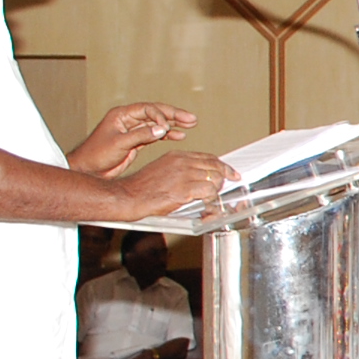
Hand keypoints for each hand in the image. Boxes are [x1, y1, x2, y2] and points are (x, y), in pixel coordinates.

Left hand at [70, 102, 198, 176]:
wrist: (88, 170)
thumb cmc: (96, 155)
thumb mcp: (119, 144)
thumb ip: (140, 136)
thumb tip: (162, 129)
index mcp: (121, 115)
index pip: (147, 109)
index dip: (160, 116)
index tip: (166, 128)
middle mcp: (129, 120)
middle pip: (155, 113)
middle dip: (174, 115)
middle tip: (191, 118)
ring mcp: (133, 130)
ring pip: (157, 123)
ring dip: (174, 124)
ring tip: (191, 124)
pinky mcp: (136, 141)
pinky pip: (155, 135)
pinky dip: (167, 135)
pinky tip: (179, 136)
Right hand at [97, 149, 230, 219]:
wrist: (129, 196)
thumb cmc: (143, 187)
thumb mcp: (163, 169)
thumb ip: (182, 171)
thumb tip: (199, 177)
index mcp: (177, 156)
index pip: (208, 157)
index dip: (222, 166)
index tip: (230, 172)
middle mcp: (182, 162)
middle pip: (215, 166)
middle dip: (225, 176)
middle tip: (228, 184)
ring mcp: (184, 174)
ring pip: (214, 178)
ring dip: (216, 190)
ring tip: (211, 197)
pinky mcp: (184, 189)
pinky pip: (209, 191)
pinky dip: (211, 198)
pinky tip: (206, 202)